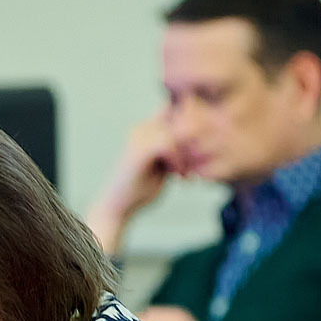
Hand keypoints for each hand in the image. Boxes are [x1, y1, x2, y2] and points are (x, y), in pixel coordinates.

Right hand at [88, 112, 186, 253]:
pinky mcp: (139, 150)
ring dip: (188, 153)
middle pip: (180, 120)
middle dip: (193, 143)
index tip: (195, 156)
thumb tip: (202, 140)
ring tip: (186, 172)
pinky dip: (178, 161)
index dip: (192, 128)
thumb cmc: (142, 188)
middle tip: (194, 165)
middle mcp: (142, 128)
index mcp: (147, 129)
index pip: (177, 112)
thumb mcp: (166, 165)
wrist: (118, 207)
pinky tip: (178, 175)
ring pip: (177, 132)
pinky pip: (169, 144)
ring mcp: (139, 137)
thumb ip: (178, 150)